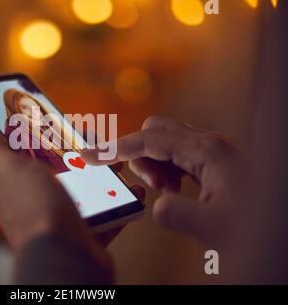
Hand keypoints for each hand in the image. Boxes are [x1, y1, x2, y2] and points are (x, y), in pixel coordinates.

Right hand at [82, 116, 248, 249]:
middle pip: (156, 132)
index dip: (116, 148)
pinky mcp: (212, 161)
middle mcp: (207, 144)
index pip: (149, 140)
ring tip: (167, 192)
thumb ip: (179, 216)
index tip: (90, 156)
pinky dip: (166, 170)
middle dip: (140, 155)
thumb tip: (155, 207)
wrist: (279, 225)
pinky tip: (176, 190)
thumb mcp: (217, 228)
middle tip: (150, 185)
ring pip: (165, 143)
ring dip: (154, 165)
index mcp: (206, 152)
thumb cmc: (258, 225)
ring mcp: (210, 151)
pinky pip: (177, 155)